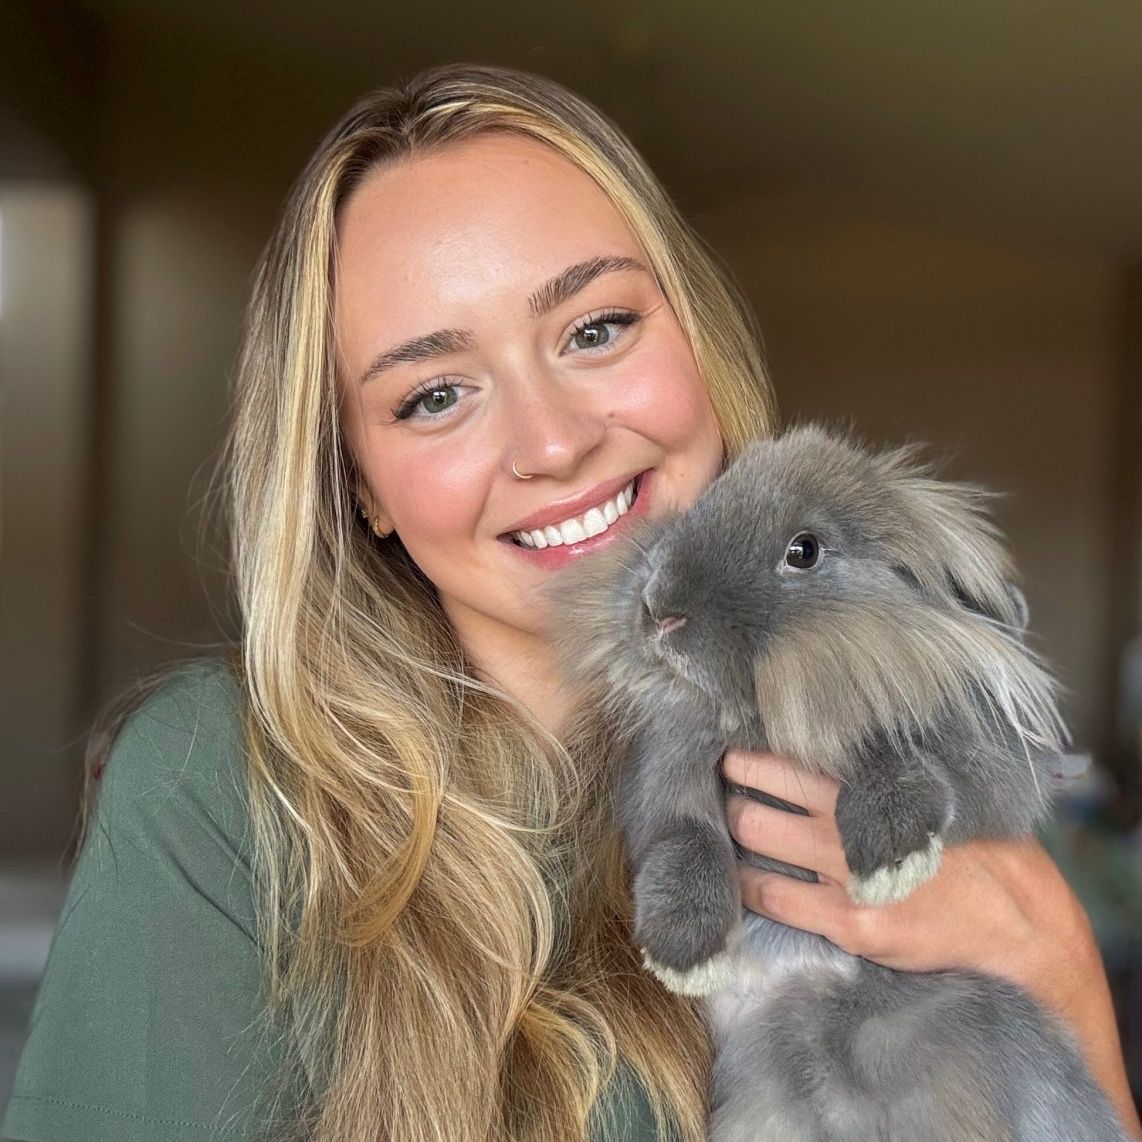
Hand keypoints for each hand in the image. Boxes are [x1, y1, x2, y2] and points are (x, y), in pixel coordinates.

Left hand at [722, 747, 1141, 1138]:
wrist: (1020, 924)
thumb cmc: (980, 849)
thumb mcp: (941, 793)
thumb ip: (887, 773)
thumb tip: (836, 747)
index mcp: (874, 784)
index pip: (790, 761)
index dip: (751, 760)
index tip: (730, 755)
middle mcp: (853, 822)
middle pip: (759, 799)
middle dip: (732, 794)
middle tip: (718, 792)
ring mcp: (847, 874)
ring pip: (757, 837)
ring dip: (735, 833)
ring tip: (725, 829)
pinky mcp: (851, 922)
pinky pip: (773, 897)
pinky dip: (749, 885)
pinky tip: (741, 879)